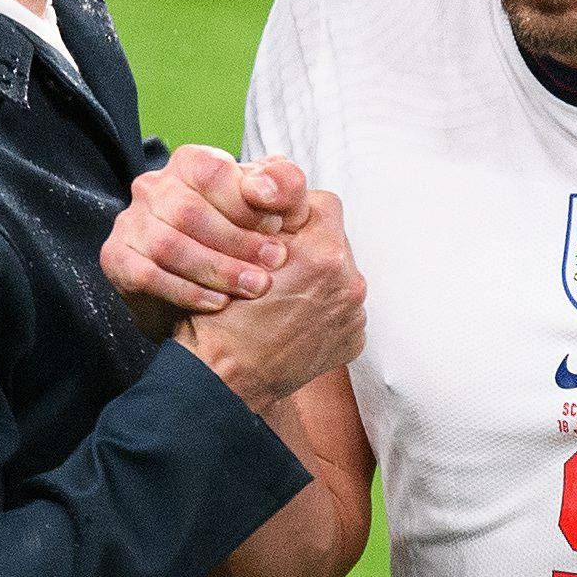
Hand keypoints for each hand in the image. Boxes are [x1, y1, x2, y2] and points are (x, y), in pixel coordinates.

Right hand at [102, 146, 309, 335]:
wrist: (207, 295)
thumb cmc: (246, 241)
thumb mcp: (275, 209)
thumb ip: (284, 187)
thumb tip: (264, 188)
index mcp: (191, 163)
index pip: (213, 172)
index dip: (247, 203)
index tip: (279, 229)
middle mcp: (153, 186)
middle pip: (189, 211)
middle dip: (236, 242)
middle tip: (272, 266)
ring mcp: (130, 221)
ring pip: (169, 245)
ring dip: (216, 269)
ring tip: (252, 287)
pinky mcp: (116, 257)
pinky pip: (147, 275)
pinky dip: (187, 291)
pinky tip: (218, 302)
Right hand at [177, 192, 365, 411]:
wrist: (224, 378)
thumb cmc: (222, 315)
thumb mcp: (238, 248)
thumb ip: (270, 218)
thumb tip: (285, 197)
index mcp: (323, 252)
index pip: (326, 204)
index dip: (298, 212)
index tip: (279, 230)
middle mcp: (348, 282)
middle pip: (334, 241)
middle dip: (310, 247)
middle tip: (276, 265)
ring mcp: (353, 314)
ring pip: (339, 275)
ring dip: (318, 279)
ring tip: (283, 296)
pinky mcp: (353, 339)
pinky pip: (343, 309)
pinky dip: (323, 310)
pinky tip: (294, 320)